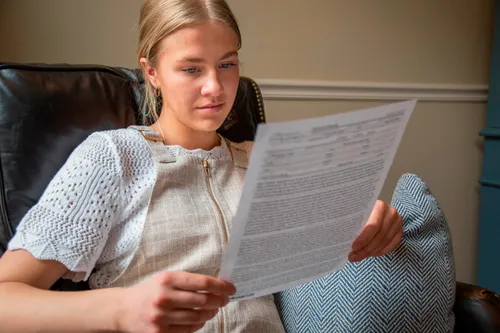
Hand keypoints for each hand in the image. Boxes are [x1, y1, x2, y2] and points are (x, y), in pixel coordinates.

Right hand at [117, 271, 235, 332]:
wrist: (123, 310)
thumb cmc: (149, 291)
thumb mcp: (166, 279)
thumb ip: (187, 281)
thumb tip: (216, 286)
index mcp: (167, 280)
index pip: (202, 282)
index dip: (221, 286)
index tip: (231, 288)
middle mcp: (164, 297)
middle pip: (203, 301)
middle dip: (219, 301)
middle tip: (225, 300)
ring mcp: (162, 317)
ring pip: (198, 317)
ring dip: (211, 313)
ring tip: (214, 309)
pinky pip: (188, 330)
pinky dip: (199, 324)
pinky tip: (200, 319)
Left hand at [348, 200, 402, 261]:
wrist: (376, 208)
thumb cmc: (362, 211)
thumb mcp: (357, 213)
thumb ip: (354, 222)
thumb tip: (343, 239)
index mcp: (379, 205)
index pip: (373, 225)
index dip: (364, 238)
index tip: (353, 247)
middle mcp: (391, 212)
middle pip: (379, 235)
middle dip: (365, 248)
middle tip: (353, 256)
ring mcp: (397, 222)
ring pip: (385, 241)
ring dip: (371, 252)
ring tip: (358, 256)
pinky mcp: (400, 230)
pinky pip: (392, 245)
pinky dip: (380, 251)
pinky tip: (370, 254)